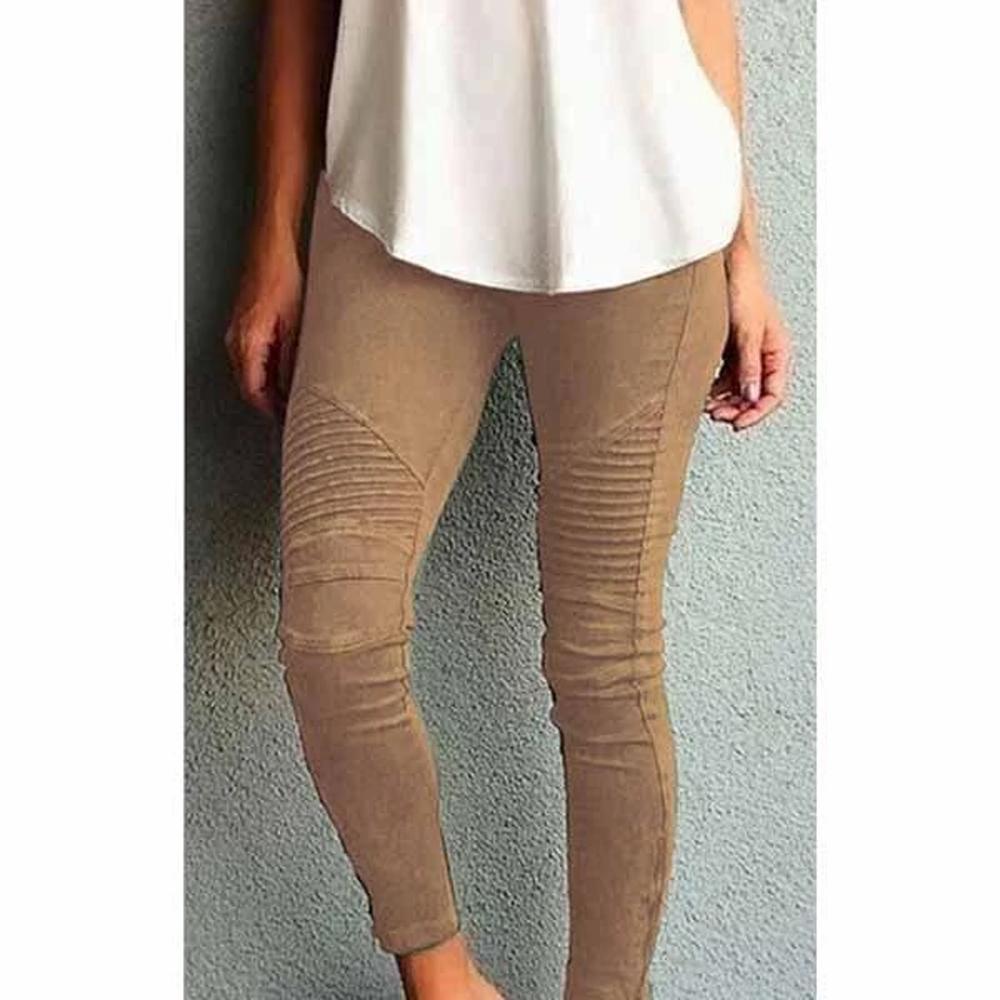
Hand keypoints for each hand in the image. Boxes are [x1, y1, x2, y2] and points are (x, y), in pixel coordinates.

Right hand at [224, 226, 302, 418]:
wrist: (274, 244)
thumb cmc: (282, 274)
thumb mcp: (296, 324)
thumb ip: (292, 360)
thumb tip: (295, 387)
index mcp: (246, 342)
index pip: (255, 392)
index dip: (273, 410)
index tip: (290, 419)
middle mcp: (236, 339)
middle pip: (251, 385)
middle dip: (272, 401)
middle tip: (296, 411)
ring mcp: (238, 330)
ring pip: (252, 372)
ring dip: (271, 385)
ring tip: (295, 392)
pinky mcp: (246, 322)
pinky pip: (253, 355)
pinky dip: (269, 367)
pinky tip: (288, 367)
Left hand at [705, 241, 790, 430]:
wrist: (728, 266)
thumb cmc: (744, 290)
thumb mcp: (747, 331)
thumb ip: (749, 365)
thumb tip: (750, 397)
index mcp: (777, 351)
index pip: (773, 394)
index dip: (757, 413)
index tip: (738, 424)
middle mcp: (764, 355)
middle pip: (755, 395)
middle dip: (737, 409)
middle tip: (717, 417)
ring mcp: (746, 353)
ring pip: (738, 389)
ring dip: (725, 402)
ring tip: (707, 408)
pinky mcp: (730, 350)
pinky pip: (725, 378)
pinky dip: (716, 389)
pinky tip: (703, 394)